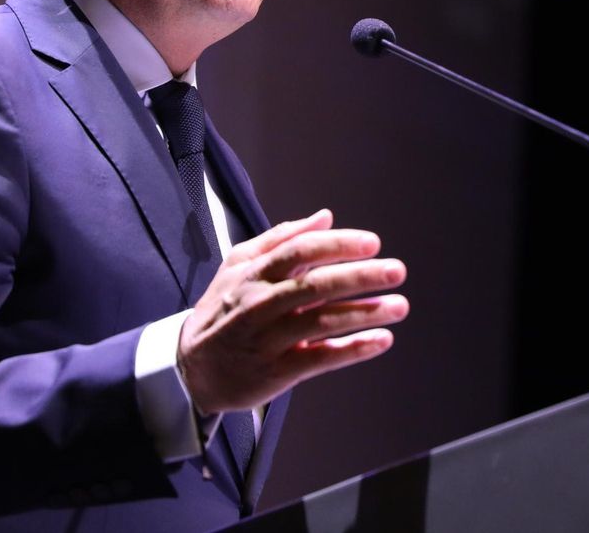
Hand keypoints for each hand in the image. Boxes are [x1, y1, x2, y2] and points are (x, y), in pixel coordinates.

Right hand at [177, 209, 408, 413]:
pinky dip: (353, 349)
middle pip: (315, 285)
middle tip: (396, 271)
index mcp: (254, 273)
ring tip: (399, 306)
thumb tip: (325, 217)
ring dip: (364, 312)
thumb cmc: (223, 310)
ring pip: (321, 321)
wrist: (189, 368)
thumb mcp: (239, 266)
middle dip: (360, 276)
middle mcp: (261, 303)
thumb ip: (281, 239)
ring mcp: (268, 339)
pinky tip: (382, 339)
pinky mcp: (276, 372)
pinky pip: (320, 358)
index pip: (300, 251)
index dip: (337, 245)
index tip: (372, 243)